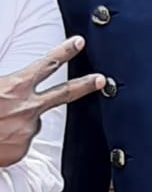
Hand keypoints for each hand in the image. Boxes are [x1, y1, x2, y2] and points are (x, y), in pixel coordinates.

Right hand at [0, 35, 104, 166]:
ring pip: (31, 121)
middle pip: (64, 93)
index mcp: (16, 86)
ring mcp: (28, 130)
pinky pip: (21, 140)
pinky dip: (11, 138)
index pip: (47, 64)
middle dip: (85, 84)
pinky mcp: (23, 149)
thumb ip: (8, 81)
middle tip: (101, 79)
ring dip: (18, 121)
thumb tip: (16, 81)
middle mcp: (27, 107)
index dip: (65, 51)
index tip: (79, 42)